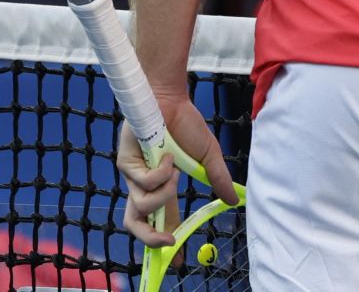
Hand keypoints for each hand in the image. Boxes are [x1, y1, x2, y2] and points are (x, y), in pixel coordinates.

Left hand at [115, 98, 238, 246]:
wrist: (170, 99)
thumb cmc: (186, 124)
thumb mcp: (208, 156)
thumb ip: (218, 179)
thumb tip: (233, 201)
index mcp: (162, 187)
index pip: (161, 222)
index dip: (166, 244)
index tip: (178, 260)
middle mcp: (144, 184)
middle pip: (135, 223)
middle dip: (150, 239)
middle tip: (169, 240)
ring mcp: (133, 175)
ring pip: (142, 206)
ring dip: (165, 194)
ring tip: (176, 173)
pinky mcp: (125, 163)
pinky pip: (144, 182)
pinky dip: (162, 173)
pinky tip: (168, 155)